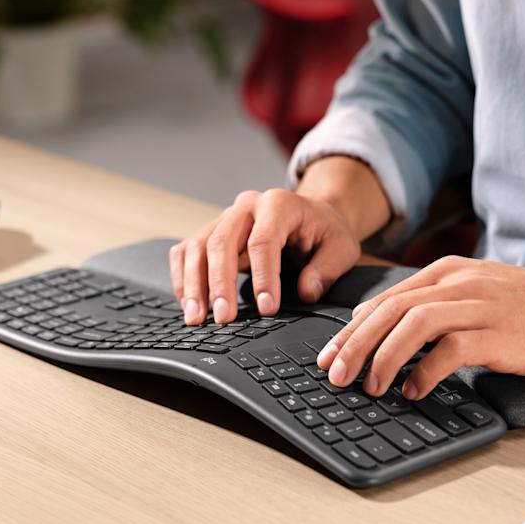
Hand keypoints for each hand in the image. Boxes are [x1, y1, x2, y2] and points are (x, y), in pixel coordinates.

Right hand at [169, 188, 361, 324]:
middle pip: (221, 241)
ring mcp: (224, 218)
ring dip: (193, 284)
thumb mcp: (341, 248)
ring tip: (196, 317)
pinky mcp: (210, 232)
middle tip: (223, 318)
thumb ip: (326, 269)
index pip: (263, 241)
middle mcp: (246, 206)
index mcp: (279, 204)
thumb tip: (306, 292)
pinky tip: (188, 303)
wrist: (312, 215)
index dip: (263, 277)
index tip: (268, 309)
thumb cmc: (324, 233)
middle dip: (219, 283)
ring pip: (197, 247)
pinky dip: (183, 278)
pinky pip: (186, 251)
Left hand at [316, 256, 524, 399]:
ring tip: (368, 386)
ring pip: (412, 324)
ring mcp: (480, 305)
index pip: (385, 298)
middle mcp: (459, 282)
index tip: (331, 354)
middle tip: (333, 374)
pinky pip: (448, 350)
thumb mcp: (479, 293)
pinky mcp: (499, 333)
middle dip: (352, 344)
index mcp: (448, 271)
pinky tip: (413, 391)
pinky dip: (424, 373)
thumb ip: (437, 306)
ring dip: (382, 357)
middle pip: (388, 310)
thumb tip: (389, 334)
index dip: (351, 329)